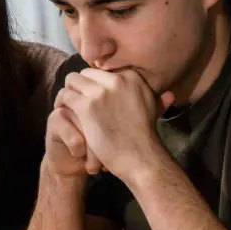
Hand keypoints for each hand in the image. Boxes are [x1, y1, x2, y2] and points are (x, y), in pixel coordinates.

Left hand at [55, 69, 174, 182]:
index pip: (104, 71)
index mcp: (132, 77)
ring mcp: (101, 92)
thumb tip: (169, 95)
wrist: (139, 158)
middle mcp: (117, 80)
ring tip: (67, 105)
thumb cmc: (145, 138)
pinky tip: (62, 111)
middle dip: (81, 86)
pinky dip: (61, 103)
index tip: (93, 97)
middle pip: (86, 73)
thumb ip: (158, 100)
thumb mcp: (154, 111)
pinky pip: (65, 96)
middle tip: (77, 100)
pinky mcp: (86, 106)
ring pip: (72, 80)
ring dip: (69, 92)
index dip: (96, 84)